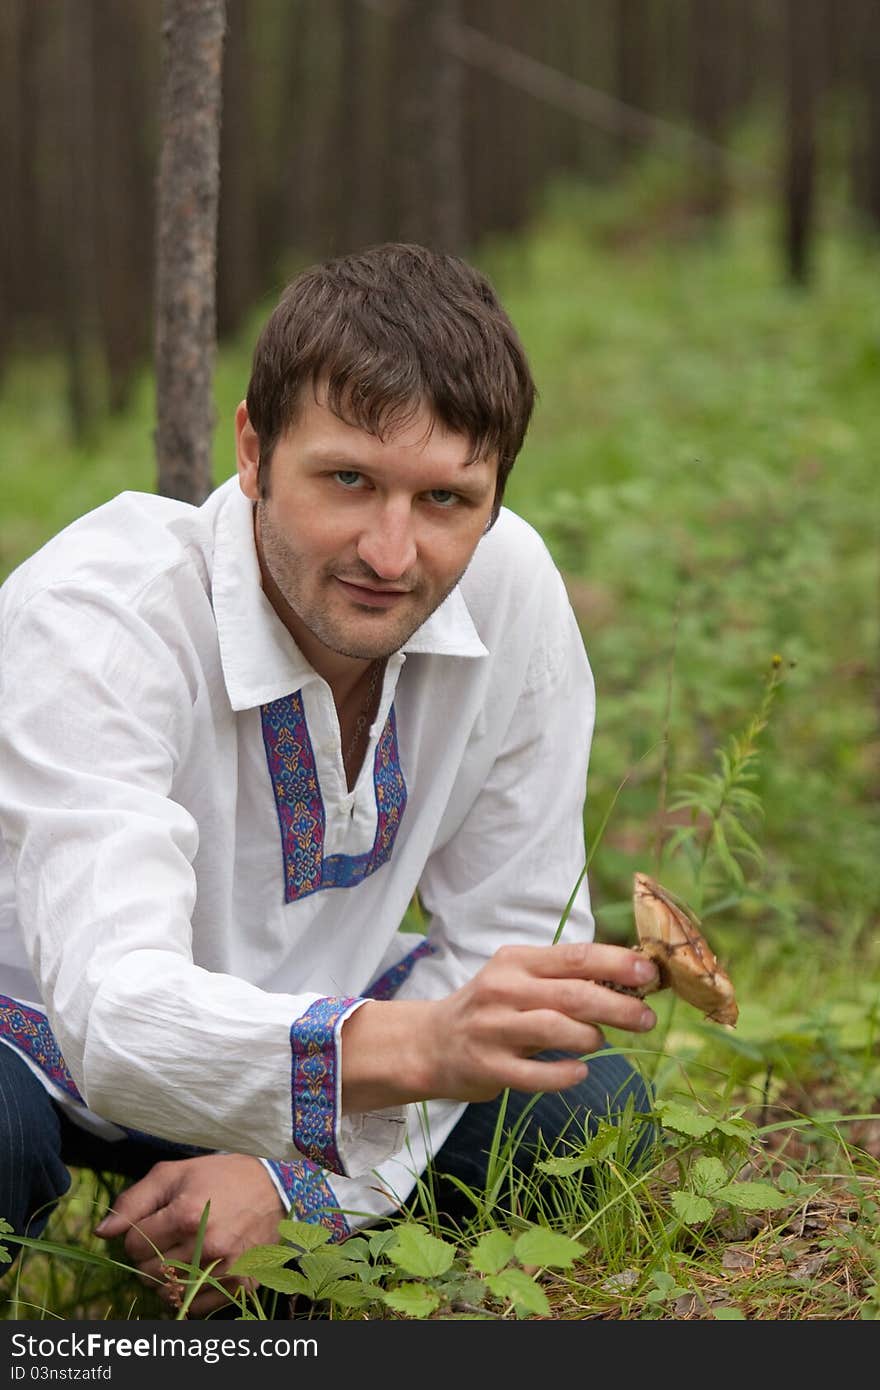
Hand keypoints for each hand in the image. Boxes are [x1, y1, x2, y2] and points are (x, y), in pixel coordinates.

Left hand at [94, 1153, 284, 1315]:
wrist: (275, 1187)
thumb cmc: (219, 1177)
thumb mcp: (174, 1175)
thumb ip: (133, 1201)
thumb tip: (102, 1232)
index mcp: (186, 1214)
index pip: (132, 1245)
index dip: (137, 1233)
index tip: (154, 1222)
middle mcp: (205, 1246)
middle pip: (147, 1272)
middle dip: (149, 1256)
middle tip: (167, 1237)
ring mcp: (223, 1269)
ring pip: (167, 1293)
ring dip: (165, 1278)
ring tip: (181, 1253)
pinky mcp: (238, 1285)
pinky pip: (194, 1307)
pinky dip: (188, 1293)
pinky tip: (196, 1269)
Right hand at [342, 940, 658, 1110]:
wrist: (431, 1043)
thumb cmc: (491, 1009)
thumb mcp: (519, 980)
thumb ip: (564, 979)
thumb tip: (631, 980)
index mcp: (516, 961)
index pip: (576, 956)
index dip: (617, 964)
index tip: (651, 974)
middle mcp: (503, 989)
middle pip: (573, 994)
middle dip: (618, 1006)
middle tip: (647, 1018)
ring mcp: (493, 1028)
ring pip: (555, 1028)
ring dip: (591, 1037)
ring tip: (602, 1041)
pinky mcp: (487, 1066)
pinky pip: (535, 1074)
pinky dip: (565, 1074)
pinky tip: (580, 1071)